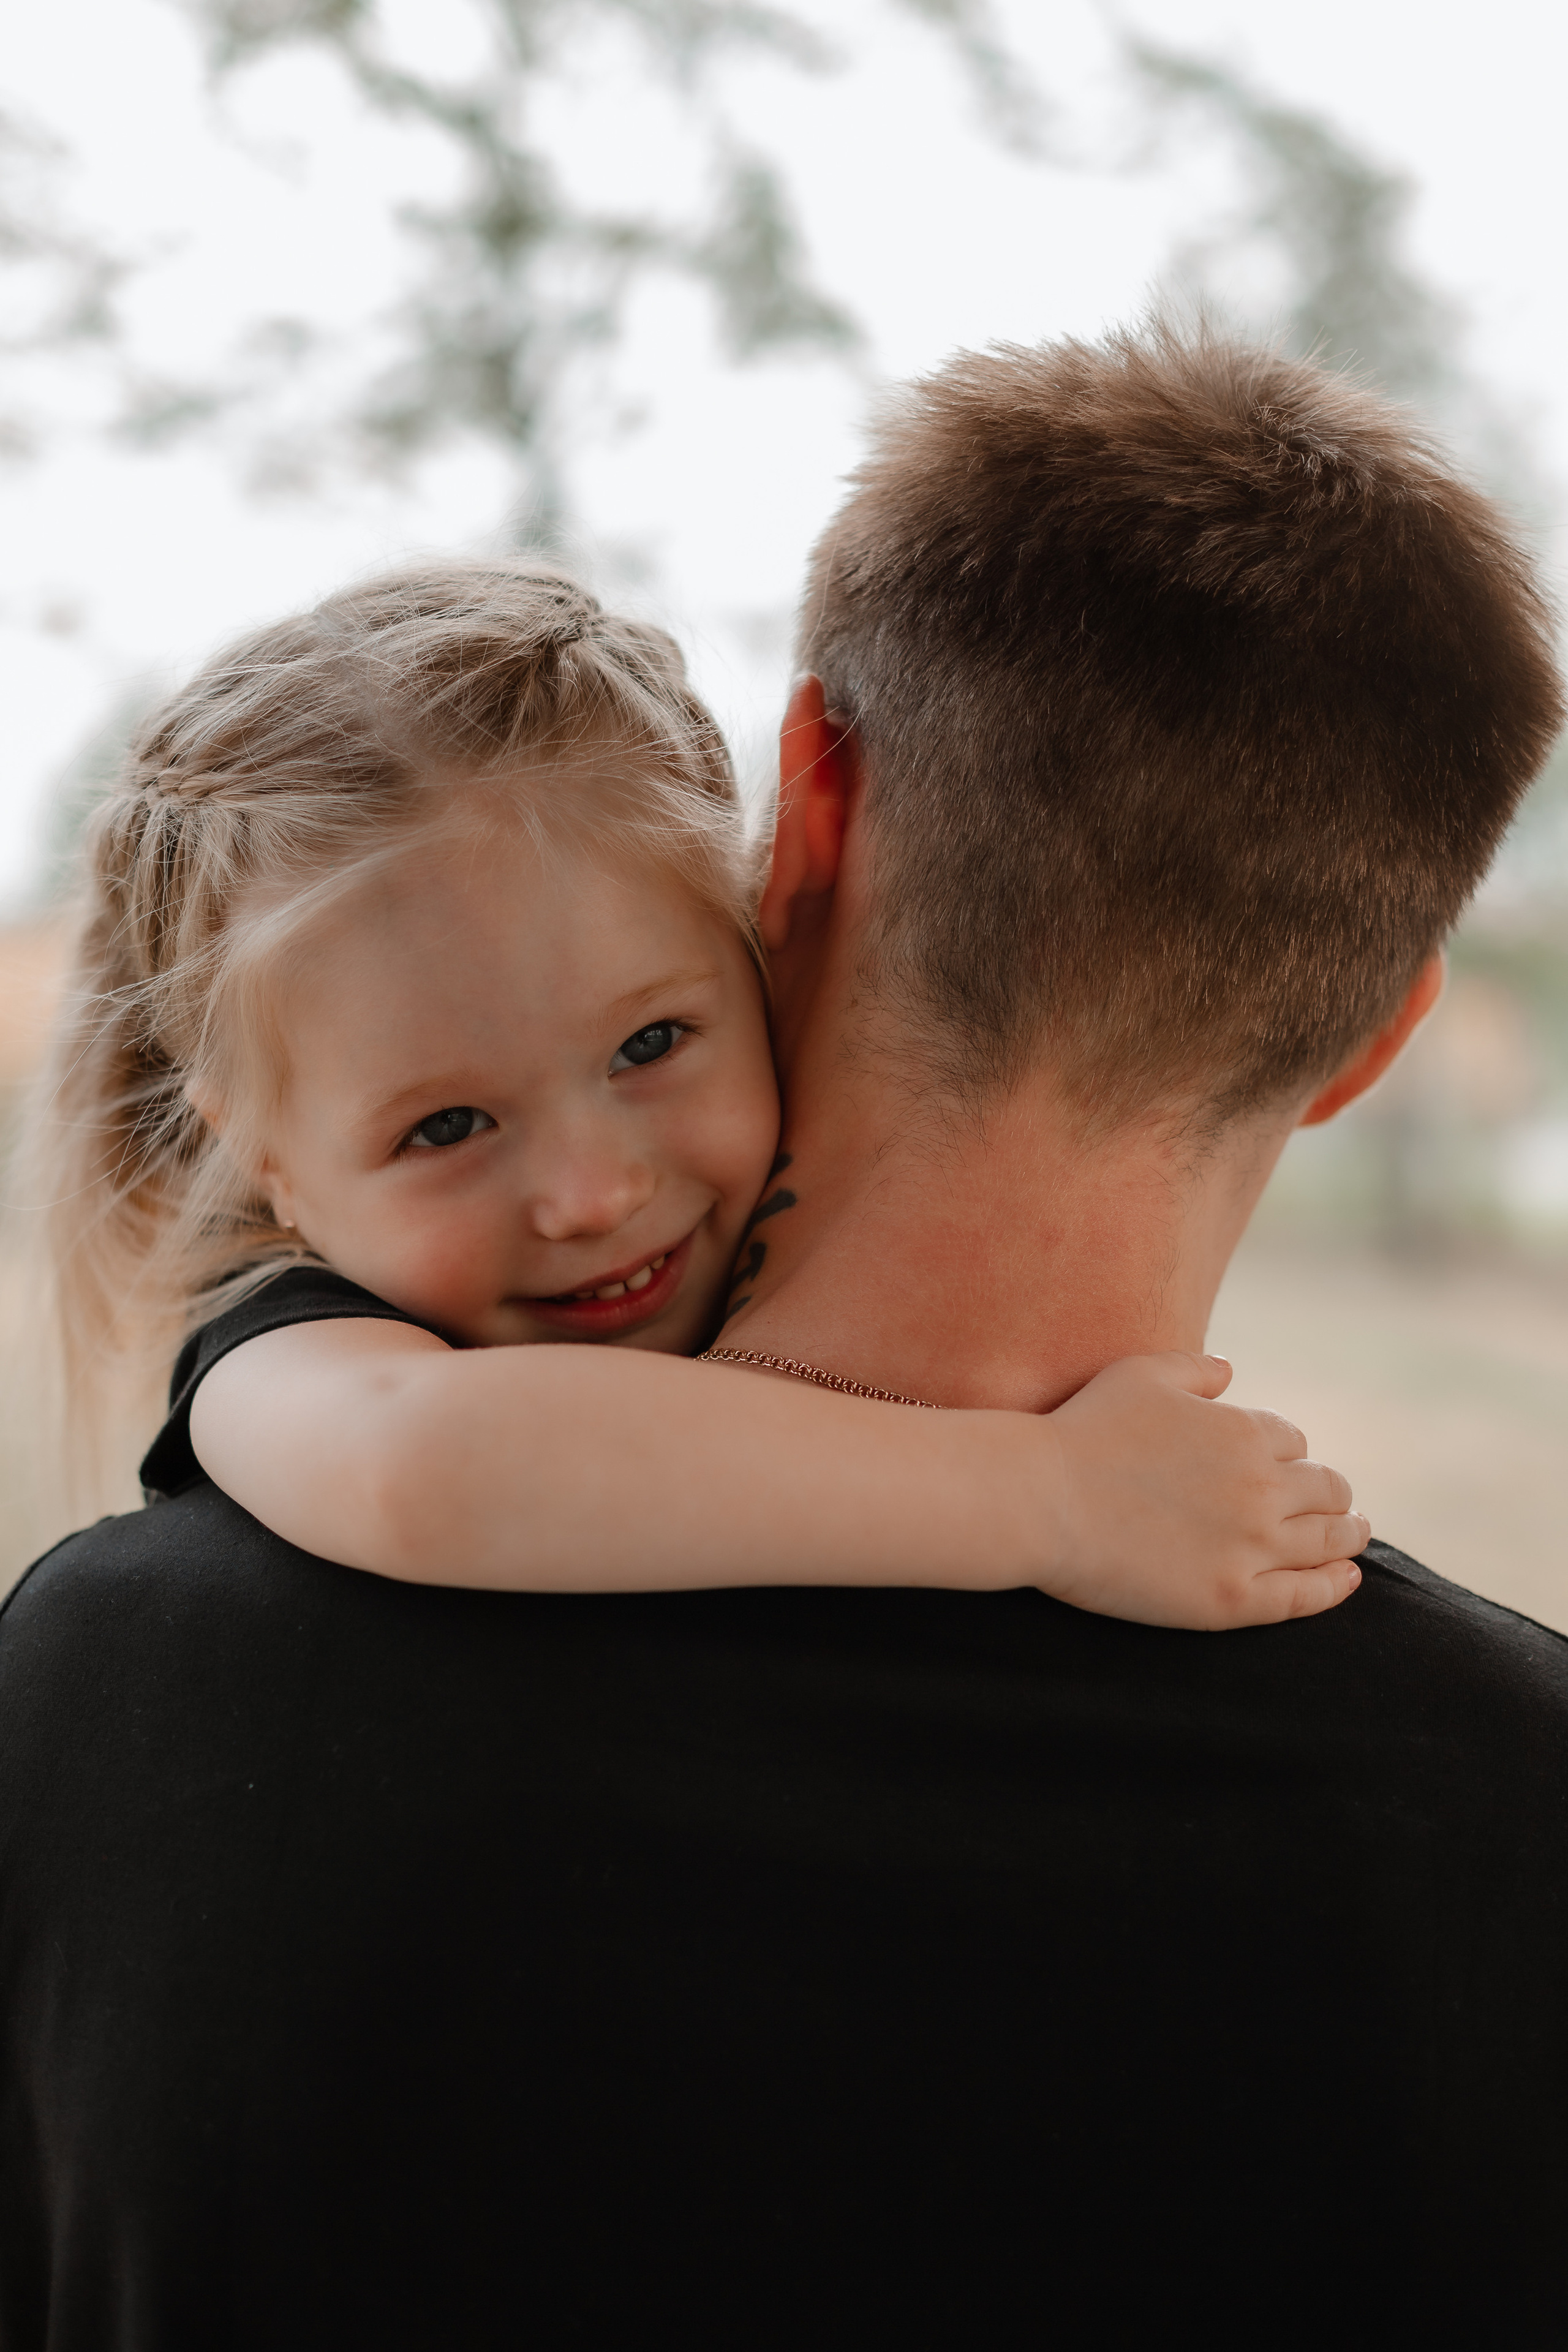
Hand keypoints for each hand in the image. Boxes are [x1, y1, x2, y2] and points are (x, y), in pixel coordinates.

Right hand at [1041, 1352, 1367, 1629]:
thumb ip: (1195, 1367)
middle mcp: (1261, 1488)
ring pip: (1328, 1541)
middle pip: (1325, 1490)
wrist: (1042, 1501)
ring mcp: (1251, 1547)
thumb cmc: (1084, 1432)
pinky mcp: (1232, 1599)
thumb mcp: (1141, 1374)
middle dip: (1332, 1493)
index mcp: (1244, 1433)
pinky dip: (1334, 1586)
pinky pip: (1305, 1596)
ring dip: (1349, 1534)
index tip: (1278, 1465)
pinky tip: (1347, 1579)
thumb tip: (1231, 1371)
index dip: (1287, 1452)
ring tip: (1354, 1535)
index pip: (1292, 1442)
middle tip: (1339, 1504)